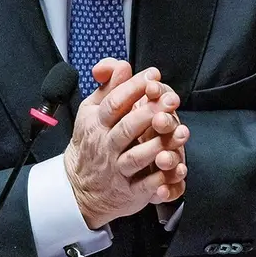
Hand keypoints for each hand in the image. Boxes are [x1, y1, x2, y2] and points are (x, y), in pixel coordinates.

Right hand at [64, 60, 187, 228]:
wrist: (78, 186)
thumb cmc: (92, 141)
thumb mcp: (92, 111)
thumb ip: (109, 87)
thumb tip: (122, 65)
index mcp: (96, 123)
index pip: (114, 103)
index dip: (134, 87)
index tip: (153, 75)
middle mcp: (106, 145)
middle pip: (127, 128)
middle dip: (150, 112)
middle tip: (171, 100)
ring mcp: (117, 169)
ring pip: (136, 157)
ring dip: (158, 145)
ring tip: (177, 131)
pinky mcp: (129, 191)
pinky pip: (145, 186)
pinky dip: (160, 179)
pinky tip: (175, 167)